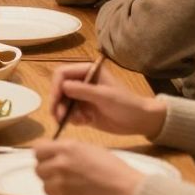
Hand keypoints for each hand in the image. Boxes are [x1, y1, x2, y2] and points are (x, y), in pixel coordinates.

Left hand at [33, 140, 143, 194]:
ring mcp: (59, 184)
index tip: (49, 158)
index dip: (43, 154)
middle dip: (48, 170)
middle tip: (63, 174)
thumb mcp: (89, 149)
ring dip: (54, 185)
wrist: (126, 191)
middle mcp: (59, 164)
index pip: (37, 149)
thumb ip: (67, 149)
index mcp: (66, 148)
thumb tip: (52, 150)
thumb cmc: (113, 168)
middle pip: (38, 168)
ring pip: (44, 184)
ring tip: (71, 186)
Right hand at [49, 62, 166, 137]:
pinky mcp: (82, 110)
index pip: (62, 73)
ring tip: (79, 121)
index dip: (55, 87)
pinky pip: (69, 113)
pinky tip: (85, 122)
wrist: (140, 121)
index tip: (55, 102)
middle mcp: (82, 81)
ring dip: (65, 113)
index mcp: (88, 71)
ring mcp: (81, 96)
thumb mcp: (105, 96)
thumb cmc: (126, 104)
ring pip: (62, 103)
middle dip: (58, 103)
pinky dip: (73, 119)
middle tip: (59, 118)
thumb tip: (62, 86)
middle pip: (58, 89)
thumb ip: (83, 90)